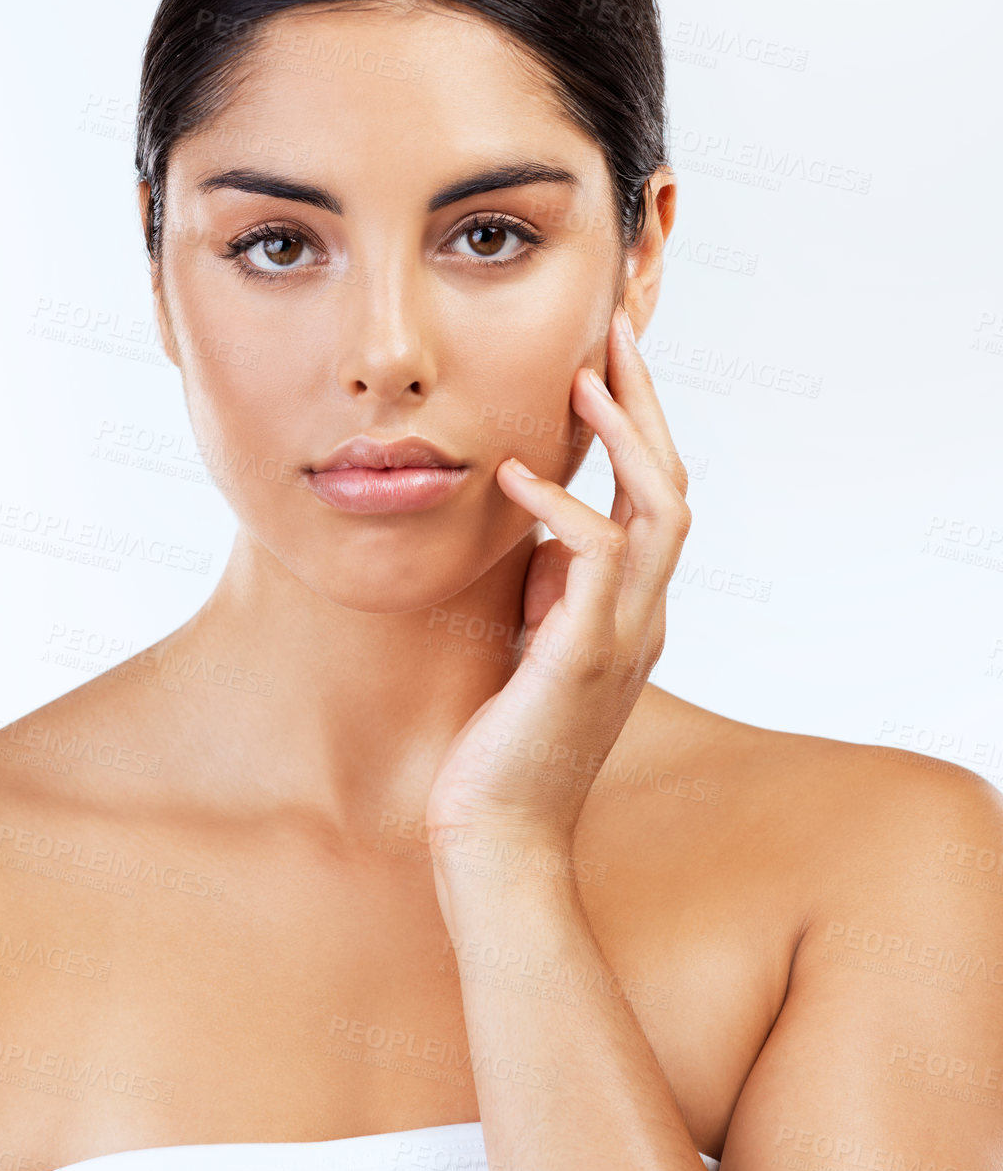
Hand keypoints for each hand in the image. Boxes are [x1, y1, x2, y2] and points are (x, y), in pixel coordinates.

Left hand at [424, 304, 690, 864]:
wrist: (498, 837)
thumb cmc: (502, 743)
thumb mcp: (532, 643)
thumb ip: (551, 585)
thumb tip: (540, 520)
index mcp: (630, 609)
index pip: (654, 496)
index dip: (637, 426)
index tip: (604, 360)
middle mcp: (644, 615)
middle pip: (672, 484)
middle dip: (645, 404)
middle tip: (614, 333)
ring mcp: (624, 636)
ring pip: (659, 511)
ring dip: (626, 438)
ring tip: (582, 379)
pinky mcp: (584, 657)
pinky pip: (597, 560)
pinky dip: (562, 508)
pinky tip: (514, 477)